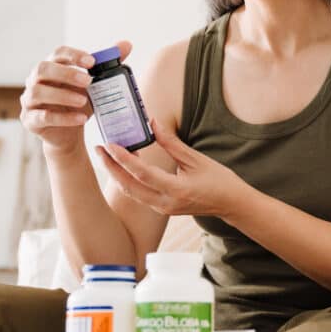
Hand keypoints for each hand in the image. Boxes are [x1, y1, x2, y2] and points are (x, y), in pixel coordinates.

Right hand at [20, 42, 131, 153]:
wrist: (69, 135)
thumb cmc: (78, 104)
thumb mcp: (95, 86)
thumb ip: (108, 65)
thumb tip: (127, 44)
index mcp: (52, 67)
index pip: (57, 53)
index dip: (73, 55)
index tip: (92, 61)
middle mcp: (35, 81)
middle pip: (42, 69)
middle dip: (66, 73)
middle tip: (88, 81)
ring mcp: (29, 101)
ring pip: (38, 92)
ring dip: (62, 95)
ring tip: (83, 101)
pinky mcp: (30, 120)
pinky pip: (43, 117)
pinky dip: (63, 118)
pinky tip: (81, 118)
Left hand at [94, 117, 246, 217]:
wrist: (231, 204)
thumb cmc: (219, 180)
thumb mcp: (196, 158)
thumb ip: (172, 143)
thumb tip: (152, 123)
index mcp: (177, 190)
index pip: (143, 174)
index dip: (124, 159)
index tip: (110, 145)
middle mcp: (166, 203)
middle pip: (129, 186)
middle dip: (111, 167)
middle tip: (99, 148)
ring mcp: (163, 208)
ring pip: (131, 192)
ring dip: (117, 173)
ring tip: (107, 154)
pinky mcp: (162, 208)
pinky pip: (139, 194)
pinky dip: (129, 179)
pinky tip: (125, 164)